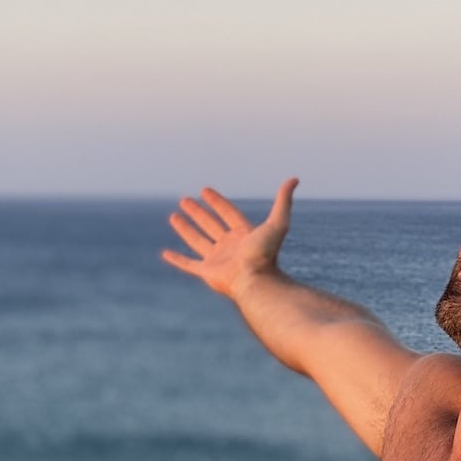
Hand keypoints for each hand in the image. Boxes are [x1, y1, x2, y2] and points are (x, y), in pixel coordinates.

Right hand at [160, 179, 298, 297]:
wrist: (256, 281)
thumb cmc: (266, 254)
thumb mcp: (278, 223)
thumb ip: (284, 201)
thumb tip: (294, 179)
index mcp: (244, 234)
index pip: (228, 213)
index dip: (217, 202)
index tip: (205, 190)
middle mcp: (230, 246)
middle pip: (211, 225)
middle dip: (198, 213)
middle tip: (184, 200)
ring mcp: (218, 260)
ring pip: (198, 241)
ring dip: (186, 229)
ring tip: (174, 217)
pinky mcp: (207, 273)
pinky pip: (188, 265)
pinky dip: (177, 260)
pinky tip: (166, 253)